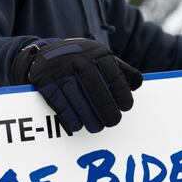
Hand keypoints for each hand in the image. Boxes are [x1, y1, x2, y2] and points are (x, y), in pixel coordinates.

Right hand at [12, 38, 142, 133]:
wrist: (46, 54)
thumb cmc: (82, 61)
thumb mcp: (101, 58)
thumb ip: (120, 70)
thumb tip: (137, 84)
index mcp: (96, 53)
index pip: (112, 74)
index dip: (121, 93)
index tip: (125, 107)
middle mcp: (78, 59)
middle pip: (95, 87)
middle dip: (106, 108)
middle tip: (113, 122)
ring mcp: (60, 70)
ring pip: (77, 96)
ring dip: (88, 116)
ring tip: (96, 128)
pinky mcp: (45, 82)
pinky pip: (59, 102)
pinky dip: (69, 117)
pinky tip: (77, 126)